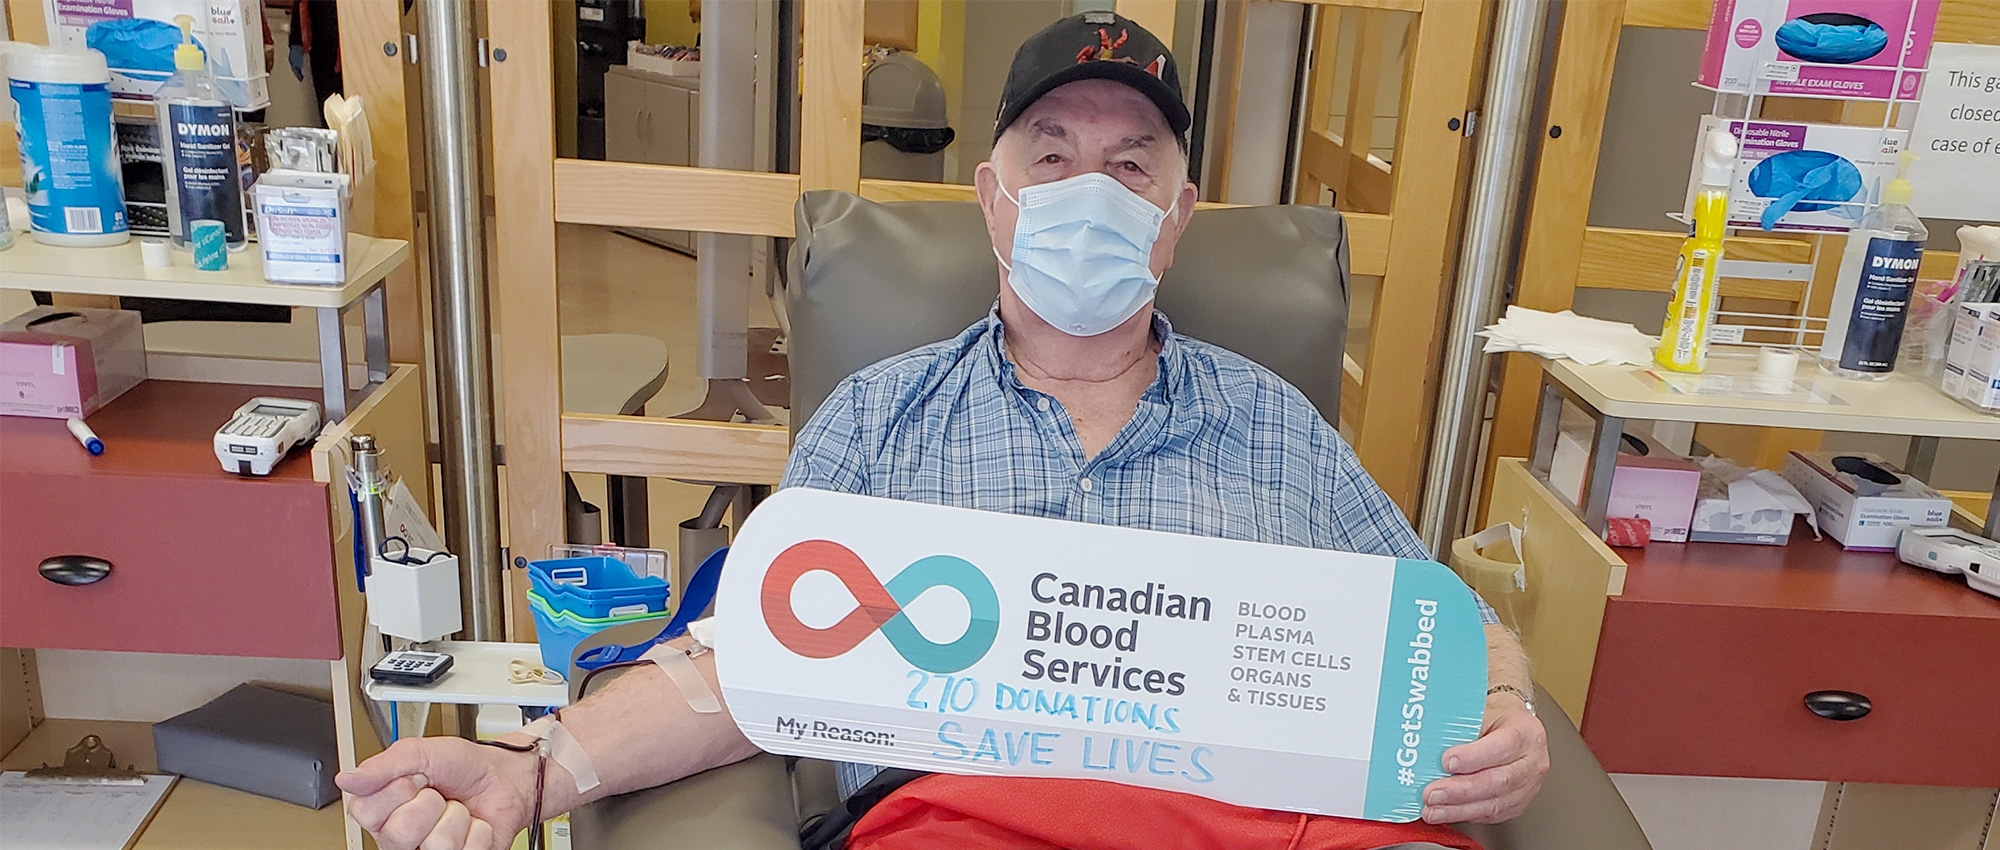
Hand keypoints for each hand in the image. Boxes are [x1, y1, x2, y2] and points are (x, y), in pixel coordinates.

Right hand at [336, 736, 538, 849]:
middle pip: (399, 833)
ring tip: (458, 809)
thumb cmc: (464, 766)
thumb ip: (383, 765)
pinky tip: (474, 824)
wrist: (505, 777)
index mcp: (383, 808)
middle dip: (429, 804)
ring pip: (435, 844)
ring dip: (456, 817)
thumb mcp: (422, 752)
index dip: (398, 790)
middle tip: (439, 795)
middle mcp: (399, 835)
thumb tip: (346, 779)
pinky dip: (478, 831)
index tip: (417, 777)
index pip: (366, 811)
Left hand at [1420, 695, 1548, 823]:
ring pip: (1494, 804)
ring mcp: (1528, 786)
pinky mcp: (1517, 804)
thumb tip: (1427, 742)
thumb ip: (1461, 726)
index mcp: (1525, 732)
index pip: (1501, 747)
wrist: (1515, 730)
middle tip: (1432, 794)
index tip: (1446, 761)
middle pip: (1497, 782)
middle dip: (1460, 791)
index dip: (1473, 757)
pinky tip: (1446, 813)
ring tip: (1433, 810)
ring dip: (1458, 810)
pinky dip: (1465, 815)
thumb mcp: (1482, 710)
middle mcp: (1532, 762)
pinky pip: (1491, 815)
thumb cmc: (1497, 719)